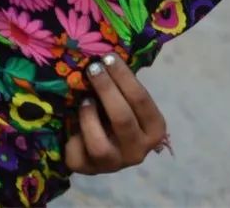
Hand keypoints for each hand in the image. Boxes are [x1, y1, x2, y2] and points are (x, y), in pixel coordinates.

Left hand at [65, 53, 169, 174]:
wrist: (109, 150)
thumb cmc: (121, 117)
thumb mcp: (131, 106)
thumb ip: (125, 91)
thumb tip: (107, 60)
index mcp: (155, 131)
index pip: (141, 100)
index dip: (124, 77)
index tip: (109, 58)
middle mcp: (138, 151)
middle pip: (122, 118)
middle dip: (106, 89)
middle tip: (93, 69)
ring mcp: (114, 165)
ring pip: (98, 143)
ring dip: (89, 116)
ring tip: (85, 99)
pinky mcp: (88, 171)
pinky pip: (78, 154)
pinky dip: (74, 137)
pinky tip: (74, 126)